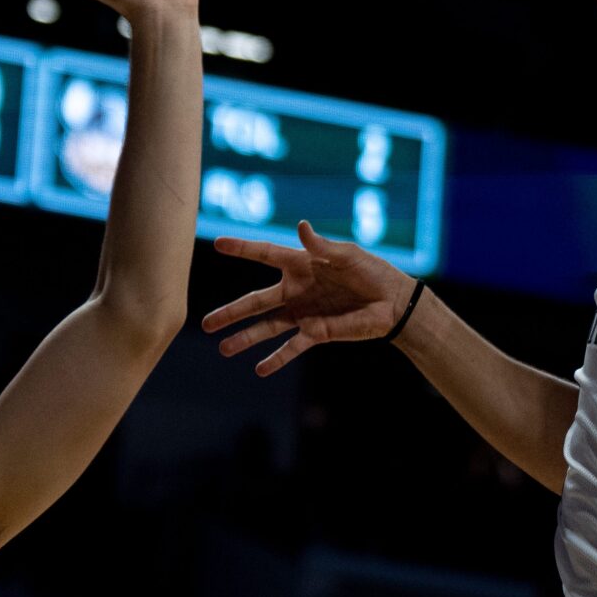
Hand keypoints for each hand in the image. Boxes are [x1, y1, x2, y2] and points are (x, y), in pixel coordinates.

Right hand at [202, 221, 415, 374]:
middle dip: (231, 312)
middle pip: (256, 301)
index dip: (242, 248)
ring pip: (267, 328)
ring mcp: (304, 313)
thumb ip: (322, 245)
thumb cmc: (372, 271)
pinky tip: (260, 370)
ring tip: (223, 348)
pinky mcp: (316, 333)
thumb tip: (301, 226)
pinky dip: (277, 359)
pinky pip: (292, 347)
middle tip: (205, 323)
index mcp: (301, 264)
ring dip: (246, 338)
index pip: (266, 254)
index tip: (217, 243)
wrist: (392, 302)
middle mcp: (296, 290)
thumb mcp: (348, 255)